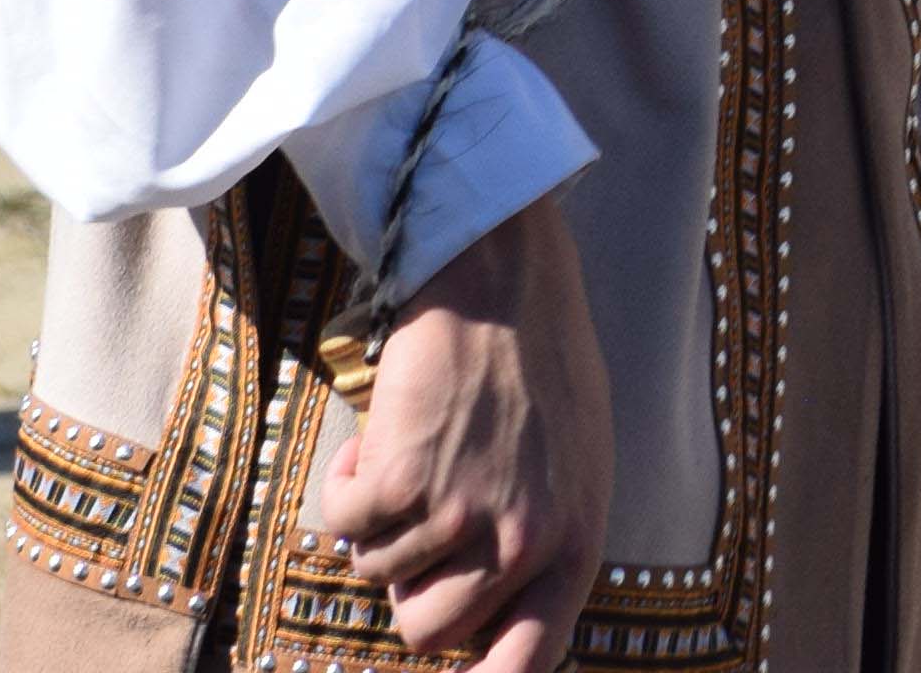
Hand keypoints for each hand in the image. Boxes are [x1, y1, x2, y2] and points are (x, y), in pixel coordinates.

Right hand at [315, 199, 606, 672]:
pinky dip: (347, 482)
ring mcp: (465, 514)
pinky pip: (343, 526)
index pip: (530, 662)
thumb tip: (487, 633)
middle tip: (428, 510)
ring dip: (382, 520)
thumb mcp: (572, 470)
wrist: (504, 285)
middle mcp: (527, 542)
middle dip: (409, 582)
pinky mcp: (405, 483)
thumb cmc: (538, 375)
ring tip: (422, 449)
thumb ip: (542, 548)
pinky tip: (384, 433)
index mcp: (577, 543)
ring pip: (377, 574)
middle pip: (427, 632)